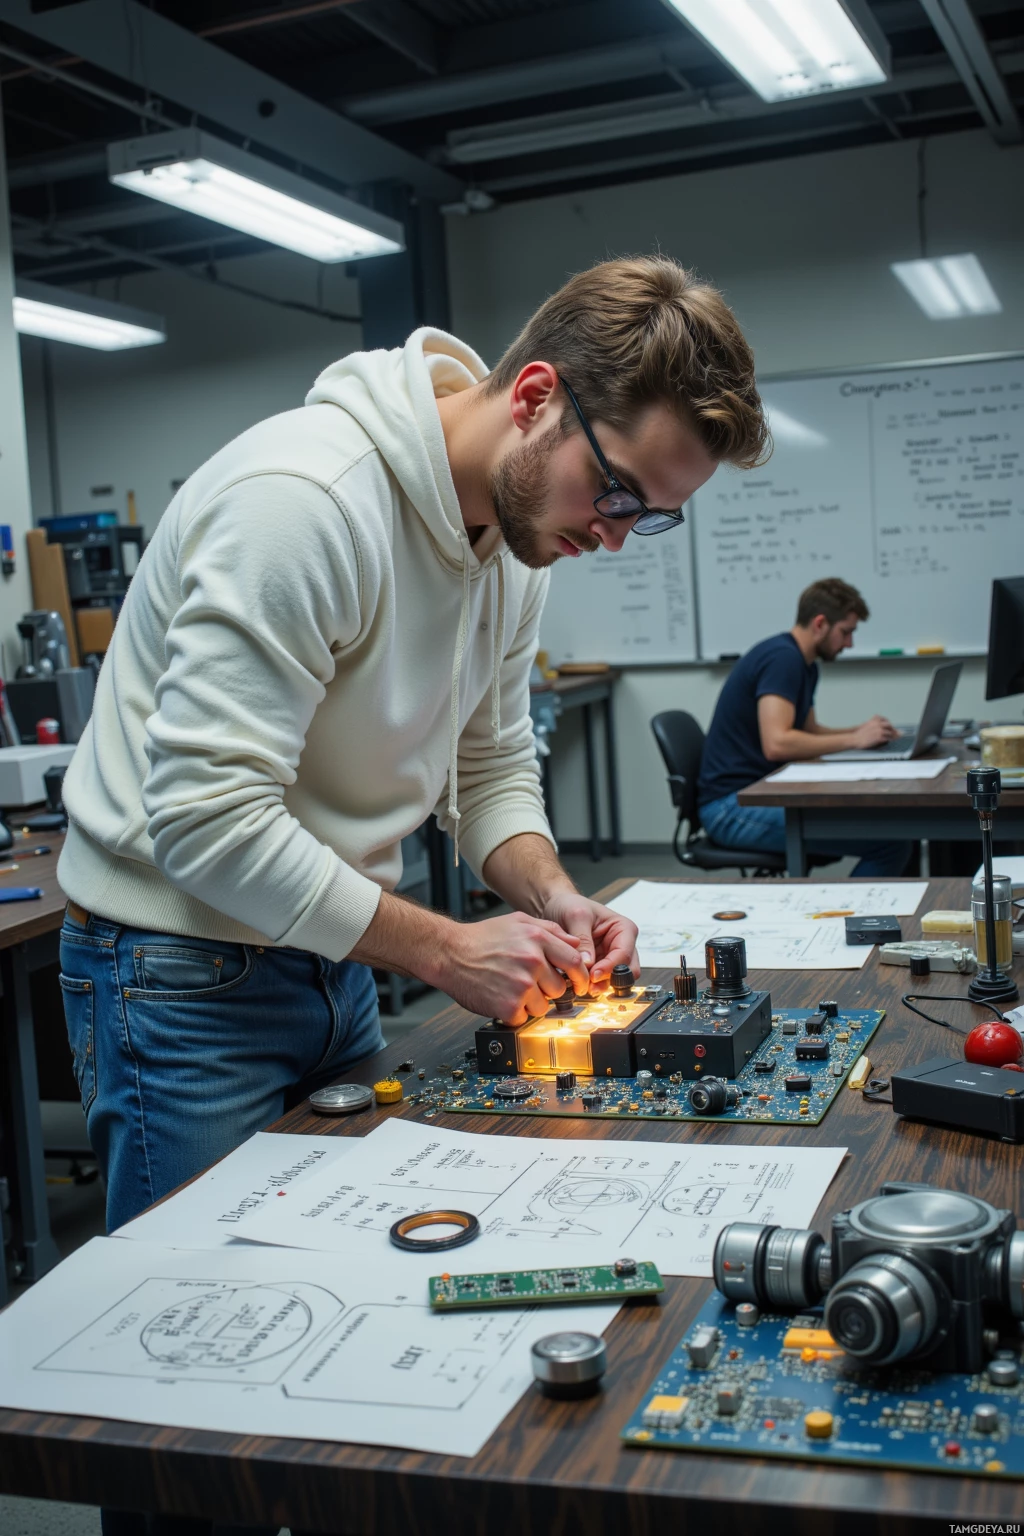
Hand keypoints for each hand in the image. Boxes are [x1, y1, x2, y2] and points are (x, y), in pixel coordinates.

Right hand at [445, 911, 590, 1025]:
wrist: (449, 952)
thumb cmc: (481, 938)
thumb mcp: (519, 921)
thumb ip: (550, 930)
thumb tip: (575, 943)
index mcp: (538, 939)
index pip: (575, 963)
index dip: (580, 977)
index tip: (578, 985)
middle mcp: (532, 961)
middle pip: (560, 988)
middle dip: (548, 990)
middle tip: (529, 983)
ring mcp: (521, 985)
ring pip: (543, 1006)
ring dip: (530, 1003)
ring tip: (511, 988)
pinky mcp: (508, 1006)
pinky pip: (524, 1018)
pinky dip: (514, 1013)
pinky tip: (501, 997)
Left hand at [540, 889, 639, 991]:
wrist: (557, 908)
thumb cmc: (570, 905)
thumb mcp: (576, 916)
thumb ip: (583, 938)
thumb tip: (588, 963)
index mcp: (623, 929)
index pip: (624, 954)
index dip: (610, 967)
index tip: (593, 975)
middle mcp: (622, 945)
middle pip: (626, 971)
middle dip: (609, 979)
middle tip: (589, 984)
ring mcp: (611, 957)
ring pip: (615, 980)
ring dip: (600, 985)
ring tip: (582, 986)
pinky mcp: (600, 966)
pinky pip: (601, 982)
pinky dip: (592, 985)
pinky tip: (579, 983)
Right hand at [850, 714, 897, 748]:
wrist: (854, 739)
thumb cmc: (859, 734)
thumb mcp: (866, 724)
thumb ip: (874, 722)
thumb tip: (882, 726)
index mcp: (874, 720)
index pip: (885, 720)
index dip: (889, 724)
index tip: (891, 727)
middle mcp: (878, 724)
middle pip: (889, 726)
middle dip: (893, 730)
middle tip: (896, 733)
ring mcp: (879, 730)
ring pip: (890, 732)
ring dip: (892, 736)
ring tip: (893, 738)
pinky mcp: (879, 737)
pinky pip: (887, 738)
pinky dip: (889, 740)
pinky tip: (888, 741)